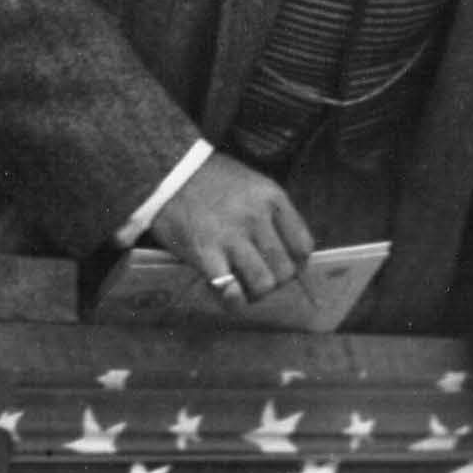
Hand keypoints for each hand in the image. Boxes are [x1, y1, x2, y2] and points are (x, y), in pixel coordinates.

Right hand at [144, 151, 312, 303]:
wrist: (169, 172)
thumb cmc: (212, 180)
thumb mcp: (253, 185)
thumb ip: (271, 215)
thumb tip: (284, 253)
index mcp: (272, 198)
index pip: (303, 247)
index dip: (295, 263)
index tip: (281, 265)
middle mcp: (257, 218)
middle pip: (286, 271)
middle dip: (274, 280)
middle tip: (256, 275)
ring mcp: (232, 237)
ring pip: (264, 285)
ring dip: (253, 291)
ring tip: (240, 283)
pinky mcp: (206, 254)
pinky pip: (231, 293)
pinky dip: (231, 299)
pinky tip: (223, 290)